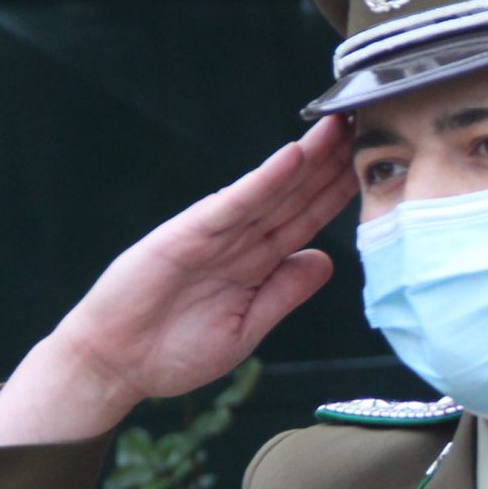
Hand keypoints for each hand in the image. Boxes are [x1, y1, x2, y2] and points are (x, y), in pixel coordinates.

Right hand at [0, 118, 356, 448]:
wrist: (115, 364)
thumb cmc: (173, 350)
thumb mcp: (247, 327)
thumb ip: (285, 292)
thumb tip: (325, 260)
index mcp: (255, 263)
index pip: (304, 219)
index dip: (336, 193)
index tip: (372, 167)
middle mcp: (239, 240)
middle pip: (294, 195)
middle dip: (330, 162)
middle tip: (368, 124)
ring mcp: (215, 233)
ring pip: (272, 190)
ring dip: (306, 158)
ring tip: (339, 127)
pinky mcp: (188, 234)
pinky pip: (235, 204)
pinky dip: (264, 180)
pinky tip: (292, 157)